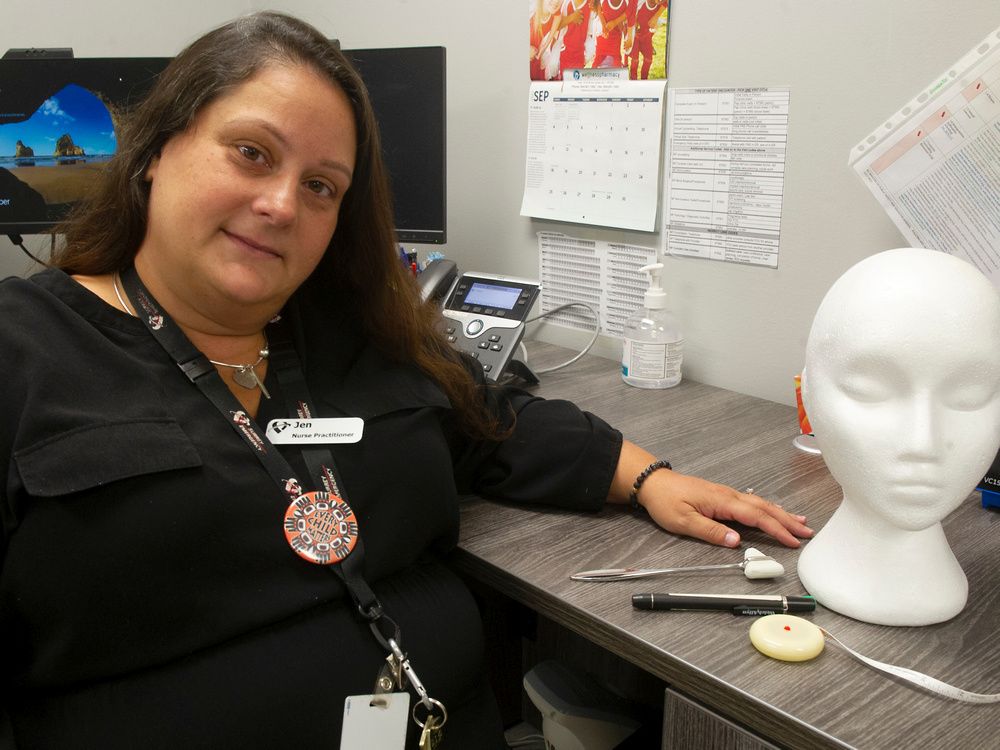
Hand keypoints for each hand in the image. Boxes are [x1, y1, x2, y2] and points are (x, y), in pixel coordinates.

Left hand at [611, 440, 811, 547]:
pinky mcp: (722, 496)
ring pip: (760, 504)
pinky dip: (767, 509)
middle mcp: (728, 495)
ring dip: (780, 513)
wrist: (653, 483)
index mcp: (722, 501)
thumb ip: (711, 531)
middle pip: (764, 508)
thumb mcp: (683, 521)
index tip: (793, 540)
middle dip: (787, 521)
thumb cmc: (665, 501)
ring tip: (799, 522)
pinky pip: (751, 502)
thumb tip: (736, 541)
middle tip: (807, 532)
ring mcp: (726, 494)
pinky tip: (773, 512)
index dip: (777, 529)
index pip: (756, 517)